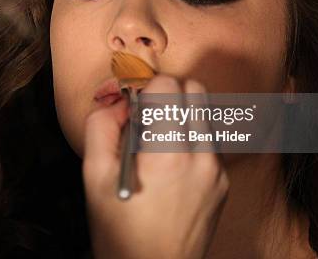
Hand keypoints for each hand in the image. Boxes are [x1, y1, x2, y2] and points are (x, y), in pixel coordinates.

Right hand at [83, 76, 228, 258]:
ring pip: (204, 115)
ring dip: (180, 118)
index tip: (133, 111)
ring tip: (157, 147)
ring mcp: (216, 171)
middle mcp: (201, 156)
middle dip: (168, 96)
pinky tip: (171, 168)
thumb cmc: (121, 232)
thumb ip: (101, 126)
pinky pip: (208, 143)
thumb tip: (118, 102)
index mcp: (168, 153)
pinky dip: (190, 142)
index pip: (169, 84)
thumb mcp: (94, 177)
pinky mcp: (222, 183)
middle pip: (195, 91)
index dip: (145, 91)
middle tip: (146, 122)